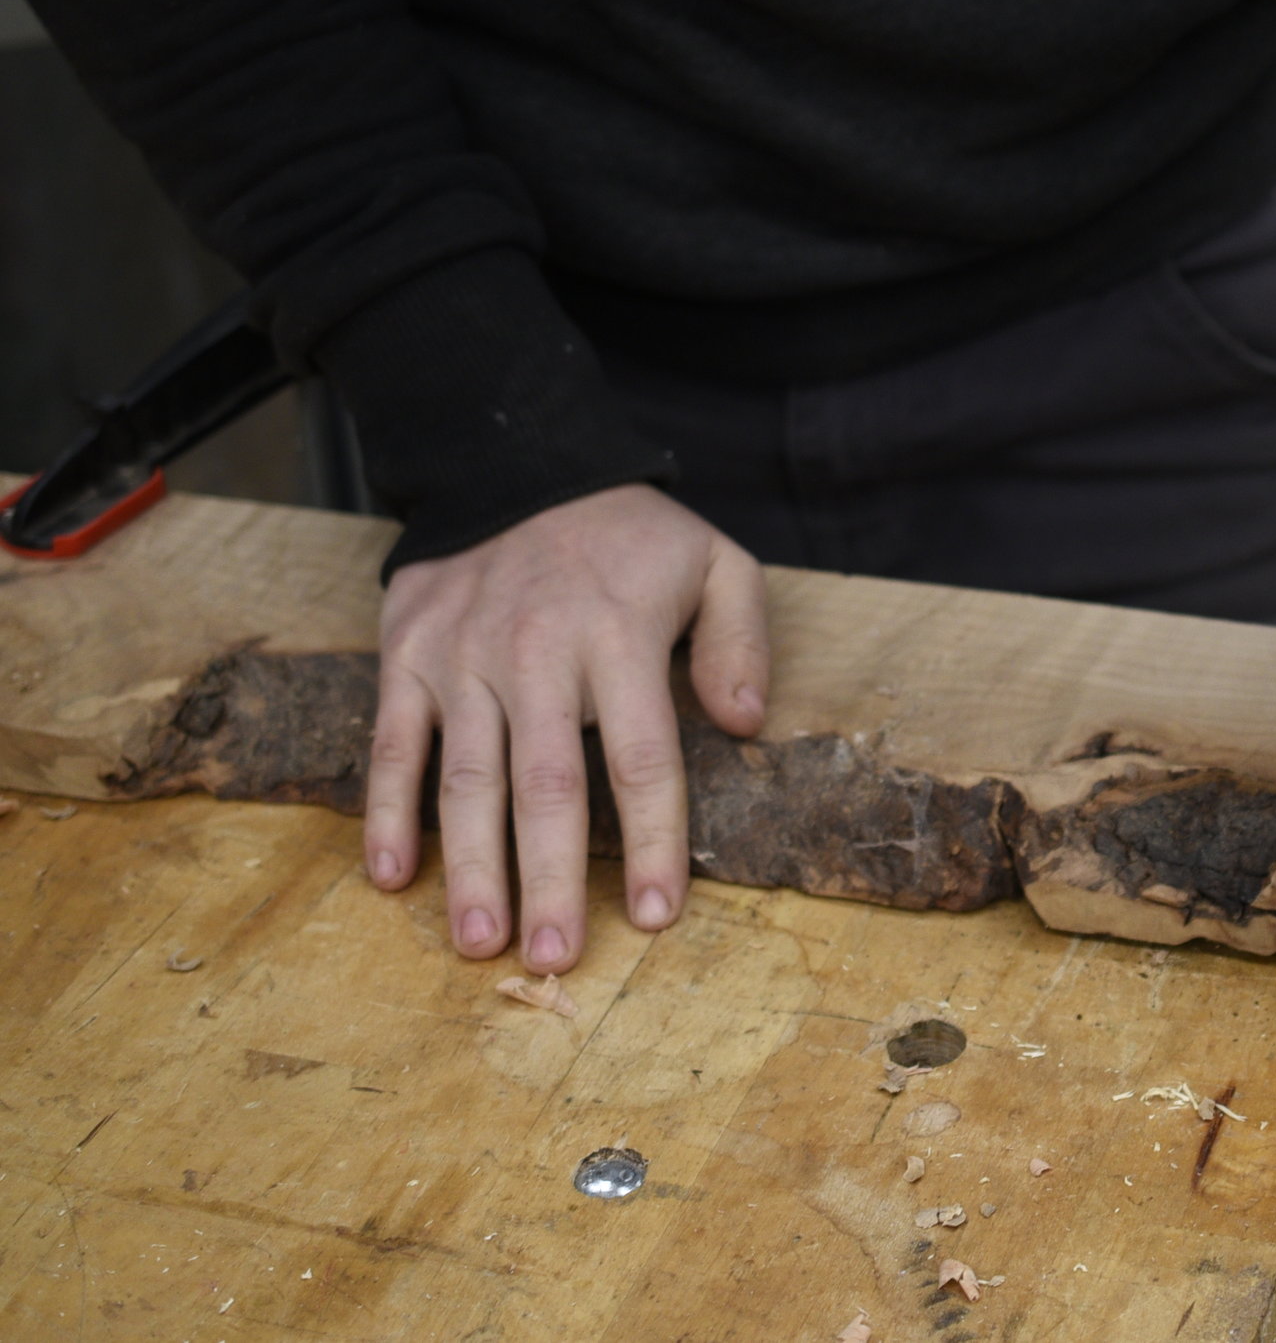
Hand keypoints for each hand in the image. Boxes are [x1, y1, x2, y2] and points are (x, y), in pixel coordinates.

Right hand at [362, 484, 769, 972]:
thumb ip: (741, 639)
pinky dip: (386, 812)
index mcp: (618, 637)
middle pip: (546, 785)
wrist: (512, 461)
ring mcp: (462, 658)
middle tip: (554, 960)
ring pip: (464, 778)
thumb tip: (743, 724)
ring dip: (470, 867)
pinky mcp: (406, 657)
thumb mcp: (715, 561)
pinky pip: (393, 744)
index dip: (649, 840)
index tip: (654, 916)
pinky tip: (392, 877)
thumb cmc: (626, 535)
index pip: (640, 756)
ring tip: (478, 942)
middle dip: (550, 878)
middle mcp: (536, 655)